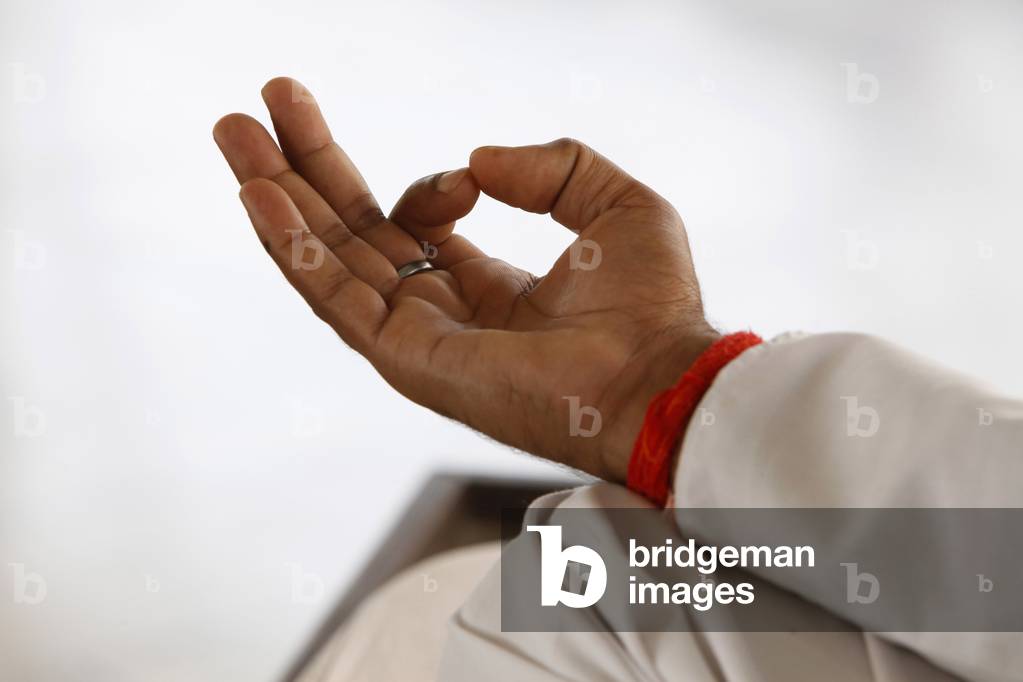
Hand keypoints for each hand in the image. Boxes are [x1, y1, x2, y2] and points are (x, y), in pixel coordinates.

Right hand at [213, 77, 718, 481]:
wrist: (660, 377)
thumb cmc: (653, 307)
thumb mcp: (613, 203)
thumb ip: (549, 168)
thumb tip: (475, 161)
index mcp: (488, 288)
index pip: (415, 228)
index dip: (424, 188)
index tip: (469, 177)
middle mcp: (442, 315)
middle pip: (353, 236)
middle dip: (303, 173)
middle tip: (253, 114)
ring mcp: (417, 340)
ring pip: (329, 262)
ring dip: (277, 199)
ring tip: (233, 135)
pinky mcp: (405, 359)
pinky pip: (336, 297)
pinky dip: (295, 247)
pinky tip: (260, 195)